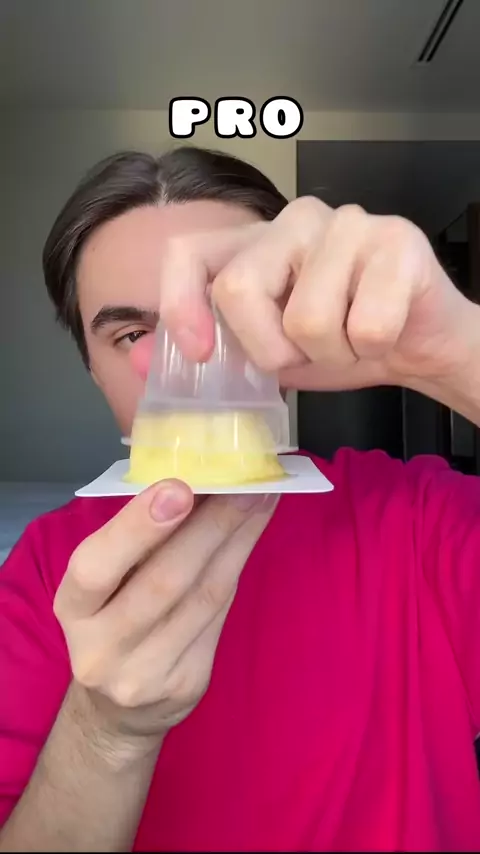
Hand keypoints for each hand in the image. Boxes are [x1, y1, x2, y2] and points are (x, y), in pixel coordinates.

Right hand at [54, 481, 275, 753]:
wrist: (120, 708)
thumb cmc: (113, 621)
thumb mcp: (104, 585)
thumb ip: (135, 542)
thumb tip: (192, 478)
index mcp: (73, 609)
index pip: (95, 569)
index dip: (137, 528)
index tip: (179, 487)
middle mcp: (102, 648)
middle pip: (163, 581)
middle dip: (209, 524)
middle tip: (242, 481)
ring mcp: (147, 673)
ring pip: (203, 596)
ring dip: (237, 538)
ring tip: (261, 495)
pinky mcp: (188, 682)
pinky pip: (221, 613)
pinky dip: (239, 564)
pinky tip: (253, 531)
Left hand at [133, 197, 472, 393]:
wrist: (414, 345)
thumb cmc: (337, 343)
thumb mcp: (264, 353)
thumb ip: (208, 349)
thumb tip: (137, 355)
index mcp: (254, 242)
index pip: (188, 252)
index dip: (179, 304)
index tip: (200, 354)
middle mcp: (294, 219)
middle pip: (240, 289)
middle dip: (270, 350)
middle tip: (302, 356)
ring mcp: (346, 223)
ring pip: (307, 317)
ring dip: (331, 354)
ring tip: (349, 341)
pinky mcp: (396, 242)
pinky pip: (365, 324)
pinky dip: (373, 349)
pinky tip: (383, 333)